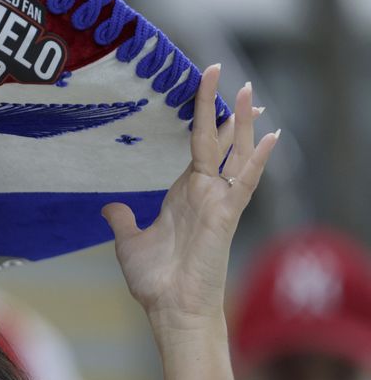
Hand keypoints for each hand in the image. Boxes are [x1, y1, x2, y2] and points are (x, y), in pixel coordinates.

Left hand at [102, 64, 277, 327]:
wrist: (170, 309)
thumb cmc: (156, 281)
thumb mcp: (129, 242)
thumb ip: (123, 220)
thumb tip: (110, 207)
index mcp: (184, 193)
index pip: (197, 145)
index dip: (200, 117)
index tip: (204, 89)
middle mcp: (204, 191)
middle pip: (217, 139)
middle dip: (221, 106)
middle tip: (223, 70)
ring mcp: (217, 201)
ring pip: (234, 152)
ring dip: (241, 122)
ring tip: (248, 91)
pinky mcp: (225, 215)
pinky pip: (244, 181)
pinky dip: (255, 159)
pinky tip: (269, 136)